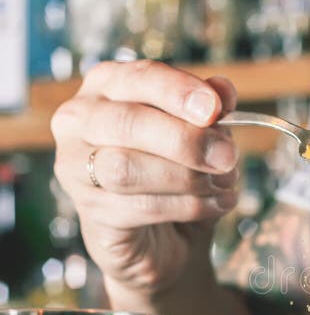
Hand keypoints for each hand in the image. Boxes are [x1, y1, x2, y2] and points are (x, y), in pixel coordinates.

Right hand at [52, 60, 239, 297]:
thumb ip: (210, 110)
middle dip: (186, 140)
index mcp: (107, 86)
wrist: (166, 237)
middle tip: (228, 157)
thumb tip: (223, 91)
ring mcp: (76, 168)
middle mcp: (80, 121)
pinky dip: (187, 206)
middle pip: (128, 123)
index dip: (178, 91)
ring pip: (126, 168)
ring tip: (224, 184)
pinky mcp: (90, 212)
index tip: (214, 110)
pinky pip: (139, 207)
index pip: (139, 78)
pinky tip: (215, 205)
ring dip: (187, 178)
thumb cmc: (178, 173)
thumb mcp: (202, 136)